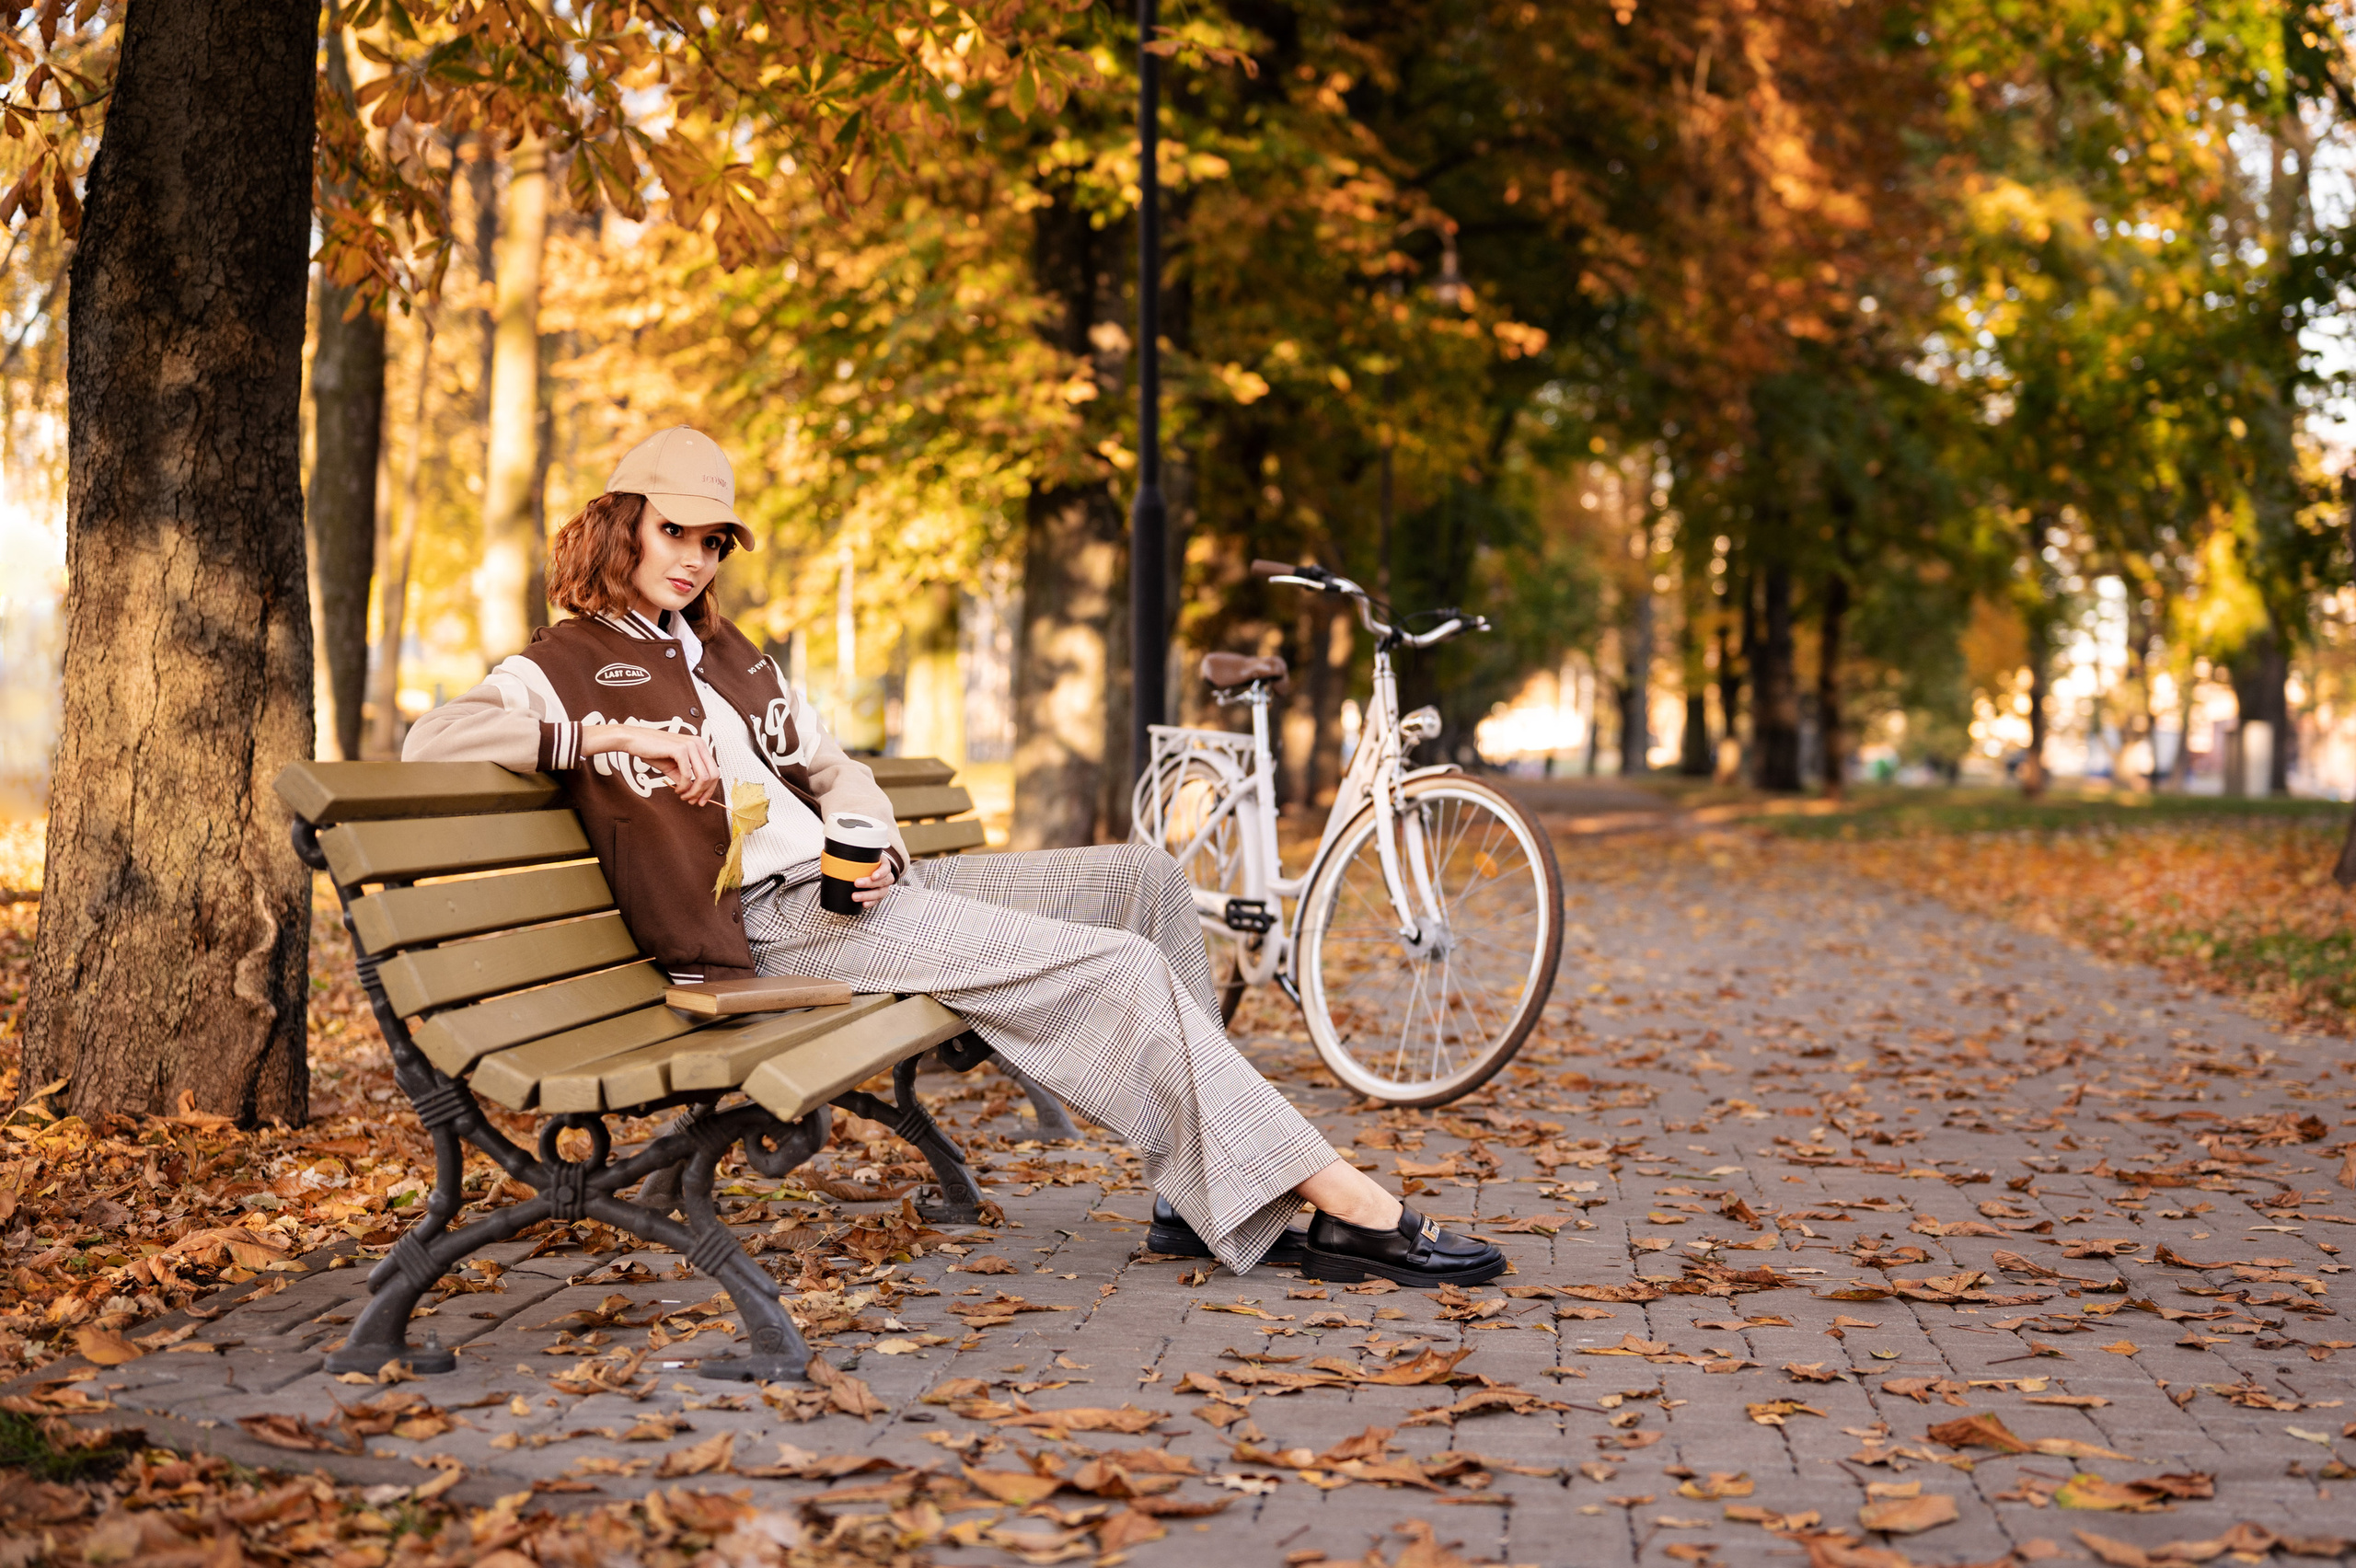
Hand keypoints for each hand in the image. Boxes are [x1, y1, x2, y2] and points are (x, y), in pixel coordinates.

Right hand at [583, 724, 722, 805]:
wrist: (635, 740)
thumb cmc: (653, 751)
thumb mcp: (674, 767)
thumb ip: (686, 778)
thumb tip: (696, 793)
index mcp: (700, 746)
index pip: (715, 770)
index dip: (710, 789)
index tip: (701, 801)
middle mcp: (699, 743)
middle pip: (713, 775)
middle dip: (704, 793)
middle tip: (692, 801)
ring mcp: (691, 745)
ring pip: (703, 777)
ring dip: (693, 792)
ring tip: (683, 796)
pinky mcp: (680, 749)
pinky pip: (688, 775)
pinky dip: (683, 786)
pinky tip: (677, 789)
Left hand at [852, 856, 897, 905]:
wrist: (874, 870)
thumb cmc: (868, 863)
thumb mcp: (865, 856)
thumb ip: (854, 854)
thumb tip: (830, 850)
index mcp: (884, 865)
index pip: (886, 868)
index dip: (881, 872)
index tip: (873, 875)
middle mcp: (886, 877)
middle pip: (883, 882)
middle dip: (869, 884)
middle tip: (857, 883)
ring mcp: (883, 888)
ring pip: (880, 893)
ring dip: (868, 895)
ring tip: (855, 897)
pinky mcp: (878, 896)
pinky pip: (876, 901)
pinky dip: (870, 903)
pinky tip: (863, 905)